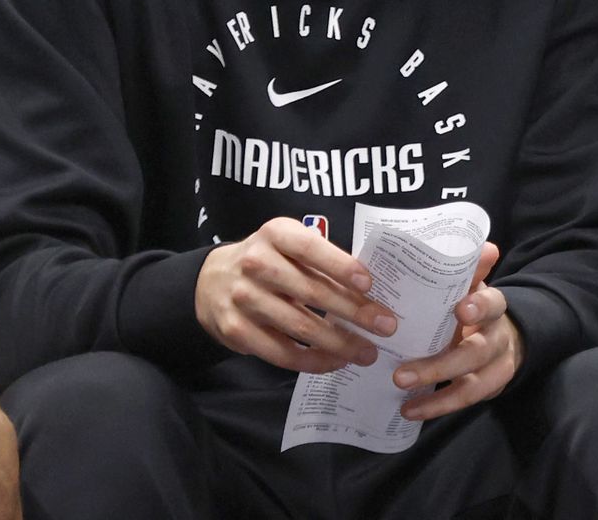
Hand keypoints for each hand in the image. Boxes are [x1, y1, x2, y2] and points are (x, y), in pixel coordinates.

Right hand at [196, 218, 399, 373]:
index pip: (309, 248)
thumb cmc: (267, 261)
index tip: (369, 283)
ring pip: (299, 325)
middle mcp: (255, 263)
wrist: (211, 281)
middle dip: (354, 311)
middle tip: (386, 326)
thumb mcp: (288, 245)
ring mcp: (243, 298)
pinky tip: (335, 362)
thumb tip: (370, 289)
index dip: (340, 265)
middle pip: (311, 291)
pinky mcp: (236, 330)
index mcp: (274, 234)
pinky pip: (280, 352)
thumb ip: (320, 258)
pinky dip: (312, 360)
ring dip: (339, 342)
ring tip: (367, 352)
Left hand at [394, 244, 522, 420]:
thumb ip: (470, 269)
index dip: (480, 306)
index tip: (461, 309)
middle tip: (401, 374)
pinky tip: (410, 410)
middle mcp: (498, 338)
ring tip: (400, 392)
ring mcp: (495, 368)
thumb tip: (486, 246)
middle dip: (441, 365)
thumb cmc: (472, 305)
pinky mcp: (488, 389)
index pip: (493, 304)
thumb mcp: (470, 285)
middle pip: (477, 353)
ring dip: (436, 393)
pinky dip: (437, 406)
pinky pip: (465, 400)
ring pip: (472, 385)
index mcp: (493, 307)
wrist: (504, 335)